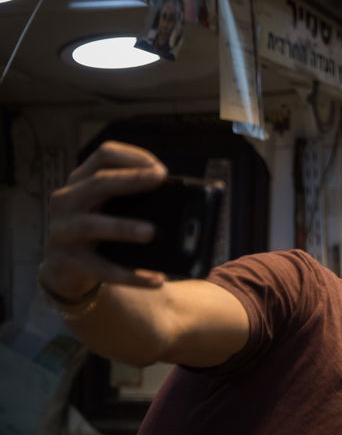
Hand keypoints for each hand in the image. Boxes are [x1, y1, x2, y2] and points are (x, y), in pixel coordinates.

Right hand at [40, 141, 169, 297]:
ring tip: (151, 232)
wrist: (66, 268)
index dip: (132, 157)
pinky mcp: (69, 261)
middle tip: (158, 179)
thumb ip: (135, 200)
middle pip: (97, 183)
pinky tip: (156, 279)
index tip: (161, 170)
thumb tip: (187, 205)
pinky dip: (131, 275)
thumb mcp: (110, 208)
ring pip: (92, 225)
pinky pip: (102, 269)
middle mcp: (67, 200)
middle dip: (129, 179)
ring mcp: (63, 230)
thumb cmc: (99, 232)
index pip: (104, 156)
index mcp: (82, 181)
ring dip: (123, 227)